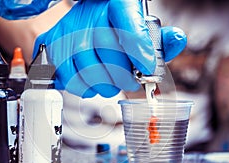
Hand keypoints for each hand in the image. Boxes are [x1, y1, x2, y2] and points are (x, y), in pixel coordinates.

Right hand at [34, 0, 186, 97]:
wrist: (83, 16)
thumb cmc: (112, 24)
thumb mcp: (138, 25)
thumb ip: (159, 37)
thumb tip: (176, 40)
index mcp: (116, 4)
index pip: (130, 28)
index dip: (140, 52)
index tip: (147, 68)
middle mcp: (89, 16)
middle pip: (110, 56)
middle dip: (125, 77)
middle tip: (131, 81)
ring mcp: (68, 32)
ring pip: (90, 73)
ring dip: (106, 85)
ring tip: (111, 81)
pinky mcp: (52, 47)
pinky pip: (70, 79)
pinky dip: (85, 87)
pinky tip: (92, 80)